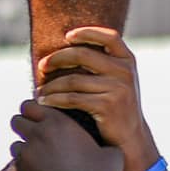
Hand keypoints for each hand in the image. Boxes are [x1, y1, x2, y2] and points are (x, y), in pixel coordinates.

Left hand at [7, 100, 122, 170]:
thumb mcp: (110, 154)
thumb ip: (100, 143)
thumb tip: (105, 146)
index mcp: (58, 123)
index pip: (31, 105)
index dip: (34, 111)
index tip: (41, 119)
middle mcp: (37, 135)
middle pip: (17, 120)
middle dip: (24, 126)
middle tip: (36, 136)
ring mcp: (26, 155)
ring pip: (15, 144)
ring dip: (24, 149)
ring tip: (39, 158)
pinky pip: (16, 165)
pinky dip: (24, 168)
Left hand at [34, 27, 157, 170]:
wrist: (130, 138)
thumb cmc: (116, 106)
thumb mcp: (117, 80)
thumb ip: (103, 62)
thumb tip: (68, 44)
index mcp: (127, 60)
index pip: (109, 36)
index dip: (88, 32)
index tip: (67, 36)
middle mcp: (124, 71)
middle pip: (83, 55)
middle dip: (57, 59)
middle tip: (42, 66)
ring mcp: (118, 88)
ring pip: (73, 80)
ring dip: (51, 85)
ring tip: (39, 91)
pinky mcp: (108, 105)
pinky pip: (73, 98)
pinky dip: (54, 99)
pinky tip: (44, 102)